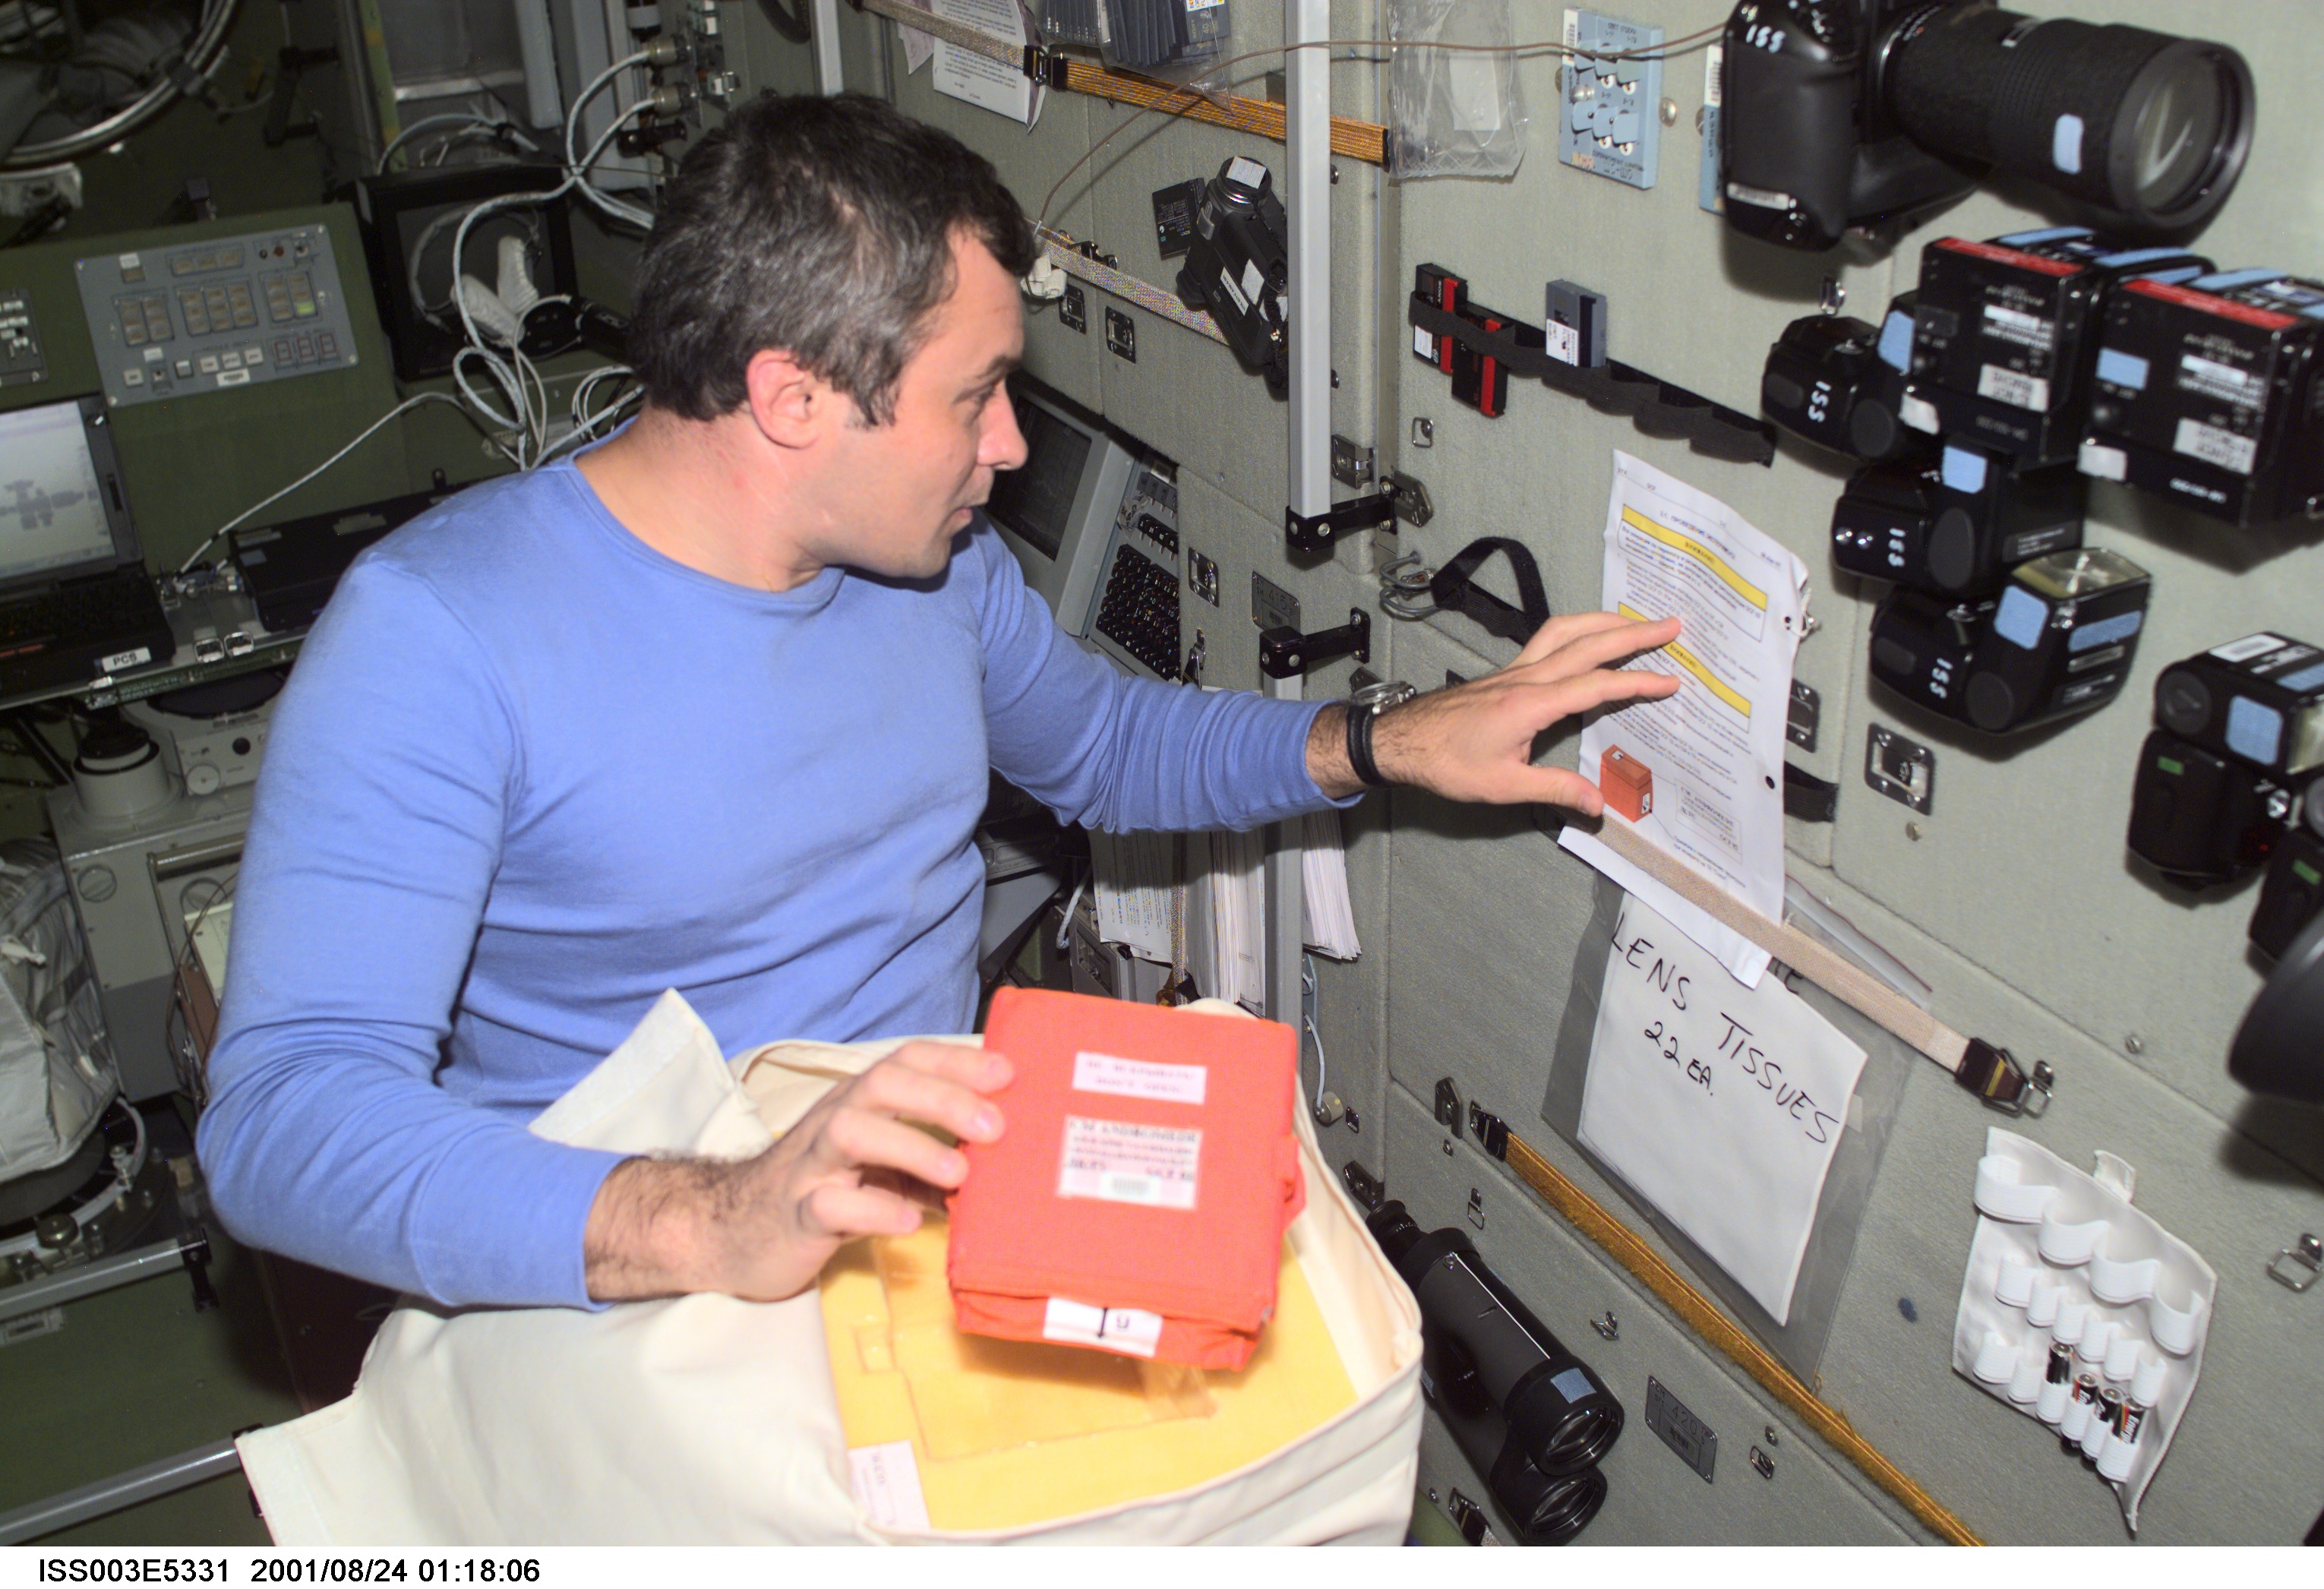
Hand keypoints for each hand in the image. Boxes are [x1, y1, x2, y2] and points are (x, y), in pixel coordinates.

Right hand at [582, 1040, 1011, 1302]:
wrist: (733, 1230)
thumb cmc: (823, 1189)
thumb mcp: (883, 1168)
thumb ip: (934, 1160)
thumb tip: (1004, 1165)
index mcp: (859, 1104)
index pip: (906, 1061)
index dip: (955, 1062)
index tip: (1008, 1073)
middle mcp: (834, 1122)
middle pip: (882, 1084)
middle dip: (942, 1098)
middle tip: (994, 1128)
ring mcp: (812, 1168)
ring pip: (850, 1132)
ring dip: (910, 1146)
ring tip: (957, 1173)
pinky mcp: (796, 1216)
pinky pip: (828, 1206)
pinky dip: (872, 1208)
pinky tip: (908, 1219)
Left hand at [1309, 610, 1682, 810]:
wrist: (1400, 741)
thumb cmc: (1446, 764)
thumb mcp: (1502, 786)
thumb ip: (1554, 789)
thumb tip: (1598, 804)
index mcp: (1531, 704)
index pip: (1597, 686)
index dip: (1639, 683)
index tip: (1673, 681)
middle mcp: (1527, 678)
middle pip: (1589, 644)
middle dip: (1634, 633)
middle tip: (1673, 624)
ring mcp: (1515, 670)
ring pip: (1567, 630)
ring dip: (1605, 622)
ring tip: (1638, 621)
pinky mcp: (1506, 672)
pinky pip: (1550, 639)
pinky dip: (1579, 630)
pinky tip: (1590, 637)